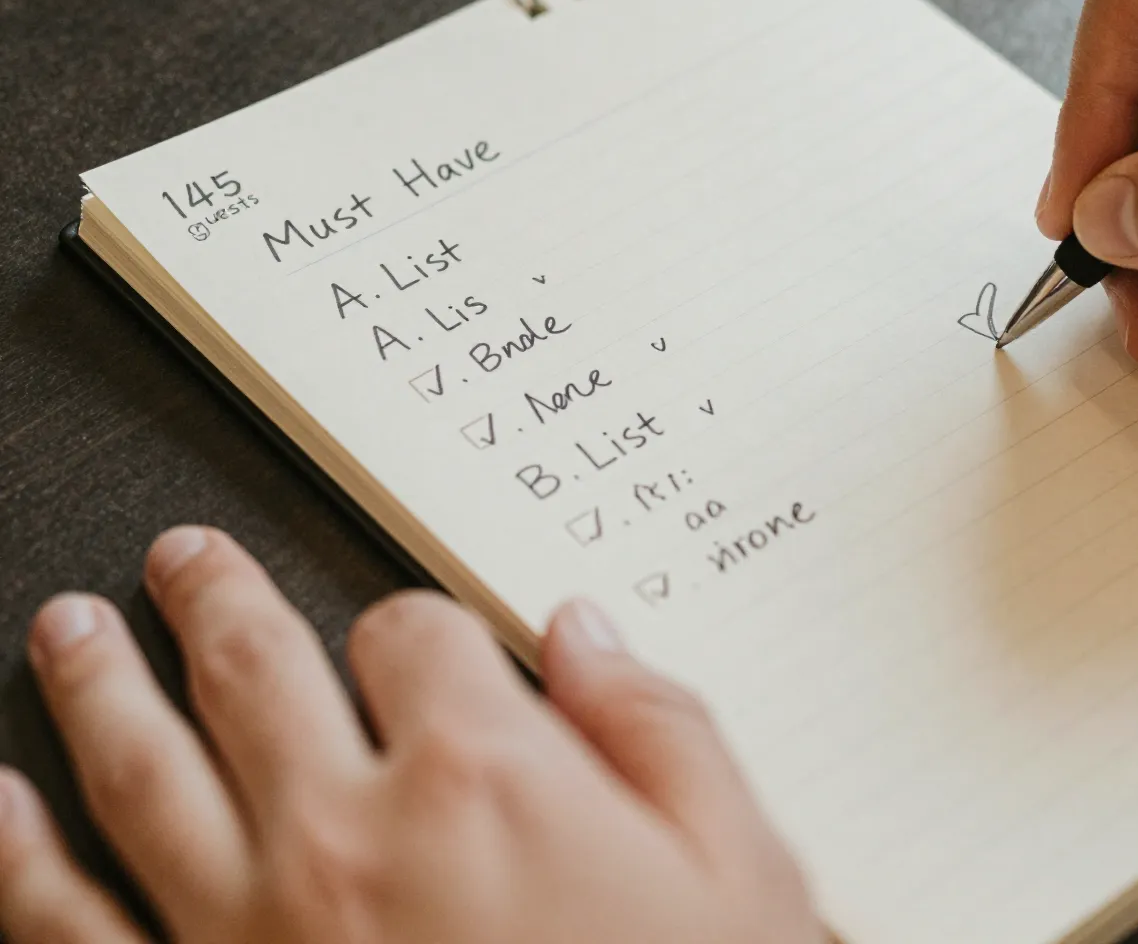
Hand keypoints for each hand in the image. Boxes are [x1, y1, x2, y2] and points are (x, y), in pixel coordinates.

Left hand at [0, 528, 820, 943]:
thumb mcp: (736, 873)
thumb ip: (660, 731)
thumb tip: (588, 633)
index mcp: (484, 777)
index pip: (414, 634)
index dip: (415, 624)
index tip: (412, 638)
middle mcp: (351, 837)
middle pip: (255, 671)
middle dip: (216, 601)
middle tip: (181, 559)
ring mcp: (250, 933)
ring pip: (143, 773)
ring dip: (99, 686)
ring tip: (70, 628)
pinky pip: (70, 929)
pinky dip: (20, 860)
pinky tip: (0, 807)